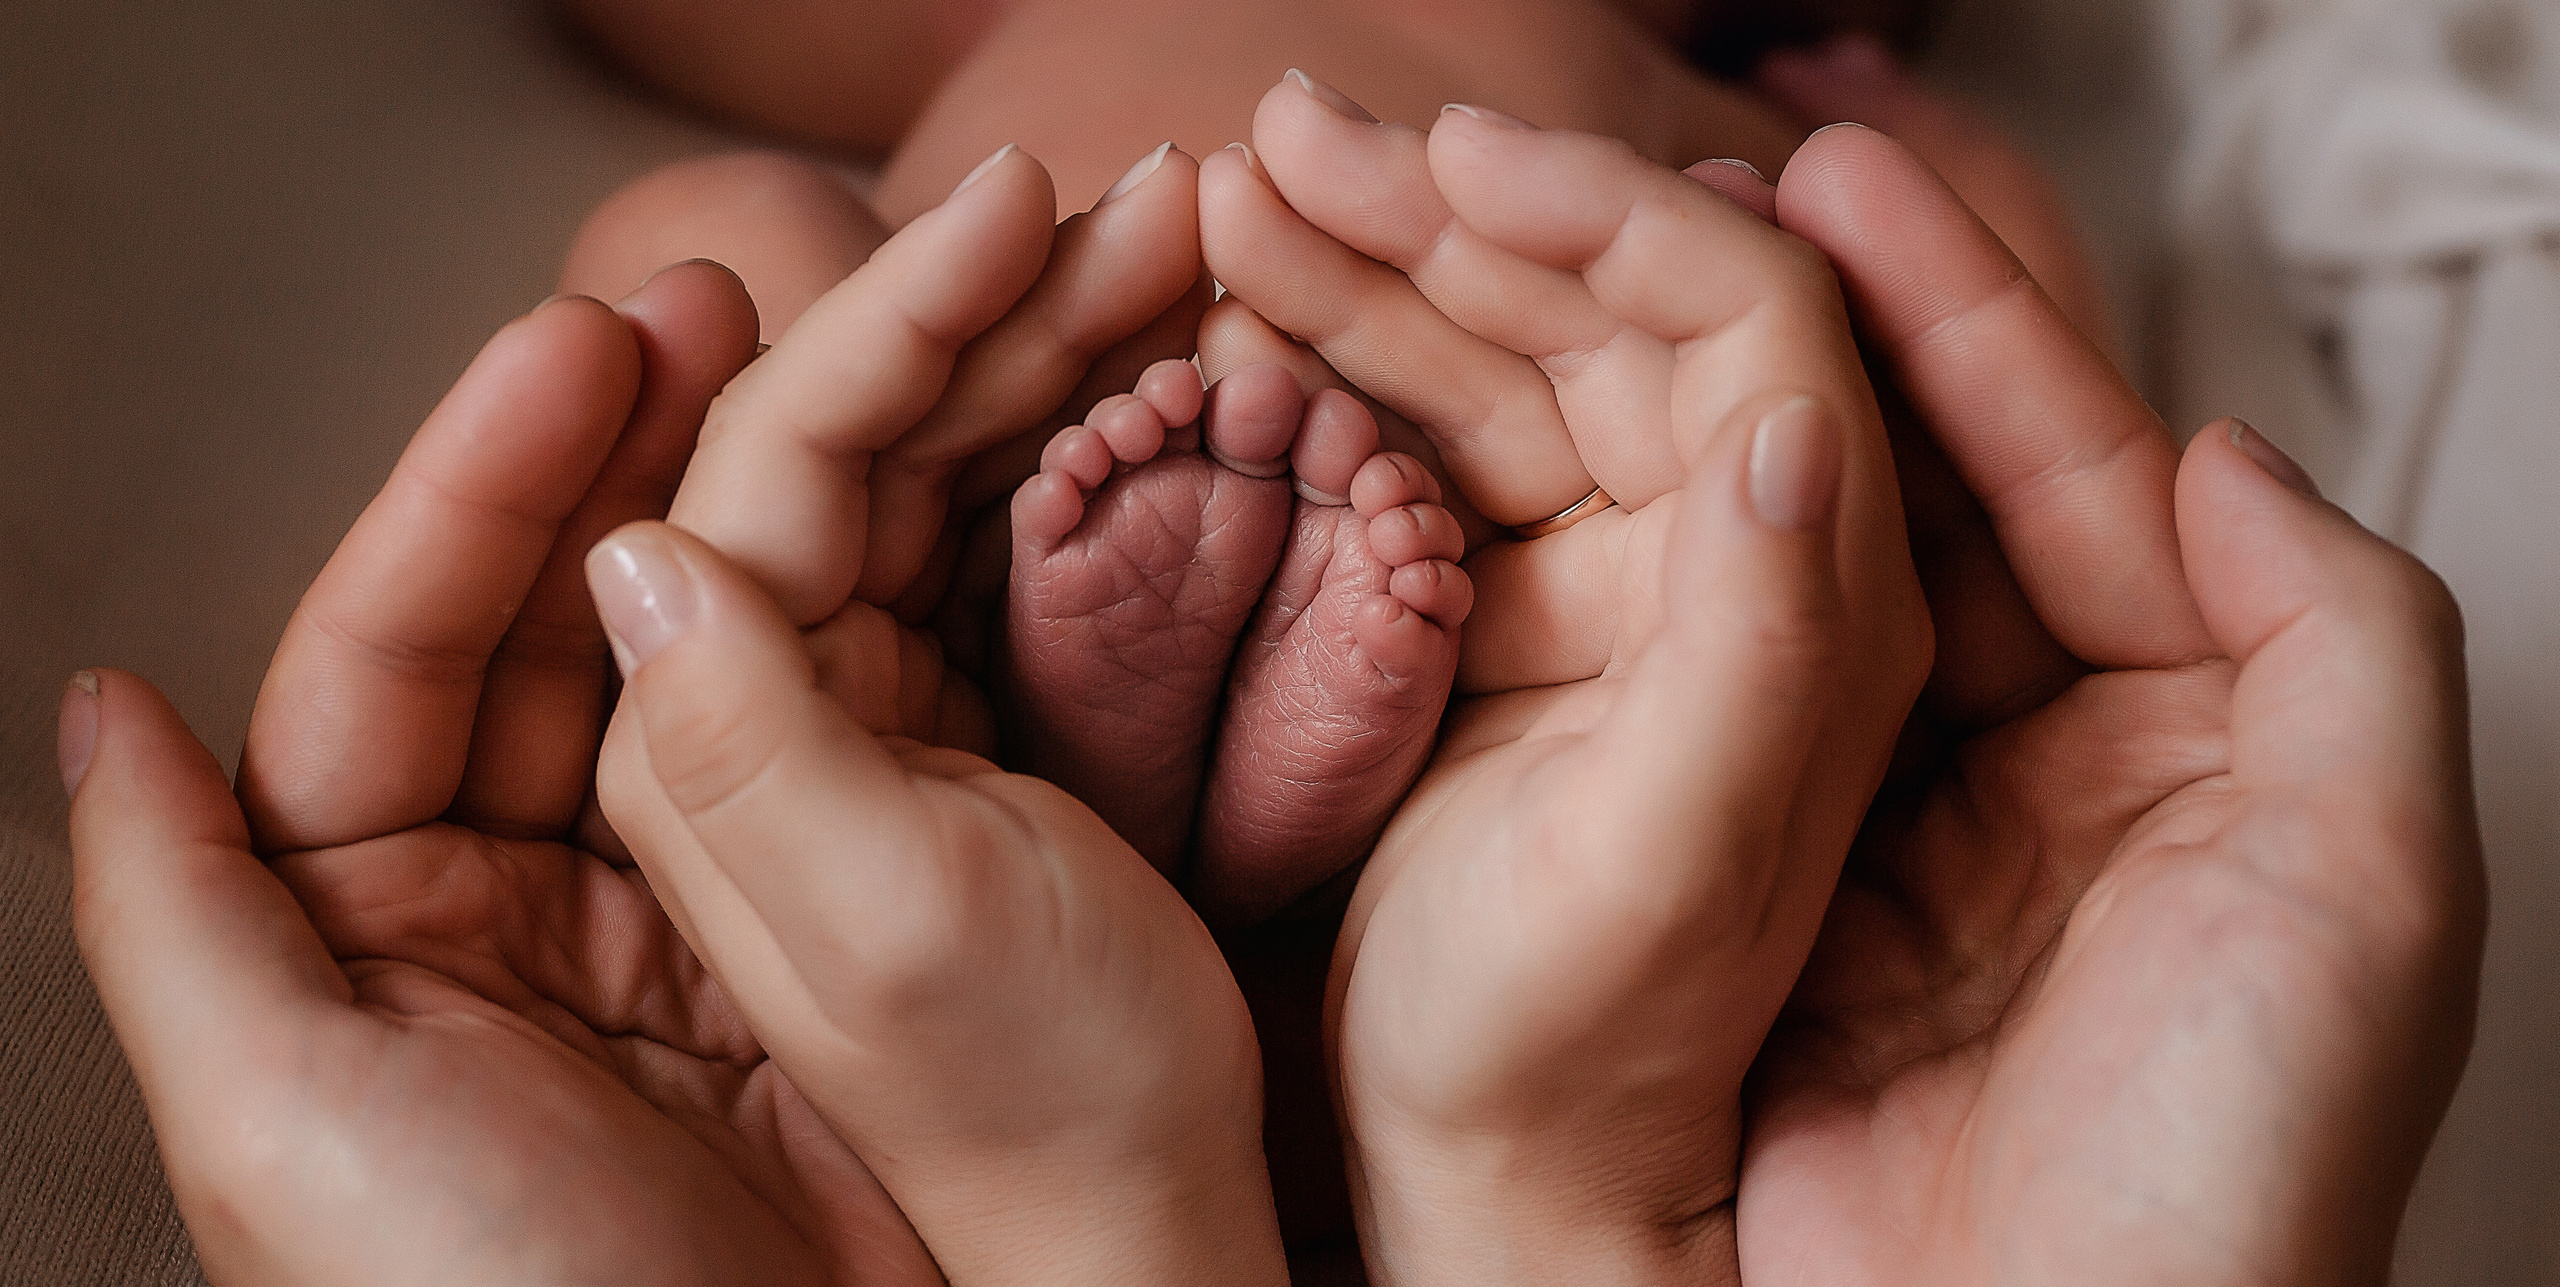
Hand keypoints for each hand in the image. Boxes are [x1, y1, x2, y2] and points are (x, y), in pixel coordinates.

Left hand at [65, 269, 938, 1286]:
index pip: (398, 655)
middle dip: (614, 458)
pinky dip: (848, 634)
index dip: (477, 489)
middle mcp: (517, 907)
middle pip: (550, 631)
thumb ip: (180, 913)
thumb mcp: (285, 1128)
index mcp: (371, 929)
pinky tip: (881, 533)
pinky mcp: (811, 950)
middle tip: (706, 307)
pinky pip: (814, 755)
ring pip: (686, 670)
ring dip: (732, 513)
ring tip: (802, 363)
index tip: (578, 344)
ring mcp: (677, 922)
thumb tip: (108, 710)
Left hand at [590, 144, 1290, 1286]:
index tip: (1019, 204)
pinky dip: (1072, 455)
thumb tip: (632, 540)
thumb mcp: (872, 946)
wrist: (1142, 1240)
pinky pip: (982, 552)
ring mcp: (834, 726)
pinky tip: (1156, 387)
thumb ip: (731, 750)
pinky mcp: (934, 743)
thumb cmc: (1031, 1125)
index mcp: (674, 767)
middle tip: (1136, 206)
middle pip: (829, 449)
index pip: (746, 473)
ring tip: (1172, 260)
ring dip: (1035, 357)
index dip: (881, 318)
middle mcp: (726, 727)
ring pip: (915, 481)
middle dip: (976, 310)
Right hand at [1197, 103, 1929, 1281]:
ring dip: (1378, 266)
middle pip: (1614, 309)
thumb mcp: (1701, 876)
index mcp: (1829, 602)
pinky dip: (1345, 372)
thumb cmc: (1598, 1073)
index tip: (1442, 158)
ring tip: (1231, 198)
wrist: (1491, 1195)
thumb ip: (1781, 648)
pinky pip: (1438, 449)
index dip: (1600, 212)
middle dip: (1452, 208)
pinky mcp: (1522, 627)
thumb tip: (1807, 418)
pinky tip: (1243, 320)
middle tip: (1285, 133)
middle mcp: (1747, 566)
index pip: (1750, 318)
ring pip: (1511, 361)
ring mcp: (1628, 588)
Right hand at [1734, 125, 2486, 1284]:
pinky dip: (1680, 604)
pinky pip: (1732, 721)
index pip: (2077, 484)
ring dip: (1746, 449)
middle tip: (1728, 201)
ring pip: (1817, 598)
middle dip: (1838, 352)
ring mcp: (1895, 841)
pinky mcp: (1777, 918)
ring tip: (1645, 299)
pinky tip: (1618, 493)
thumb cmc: (2228, 1182)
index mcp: (2197, 746)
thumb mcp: (2371, 890)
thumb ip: (2343, 639)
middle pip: (1932, 512)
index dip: (1971, 327)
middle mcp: (2041, 774)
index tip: (1853, 188)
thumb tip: (2213, 449)